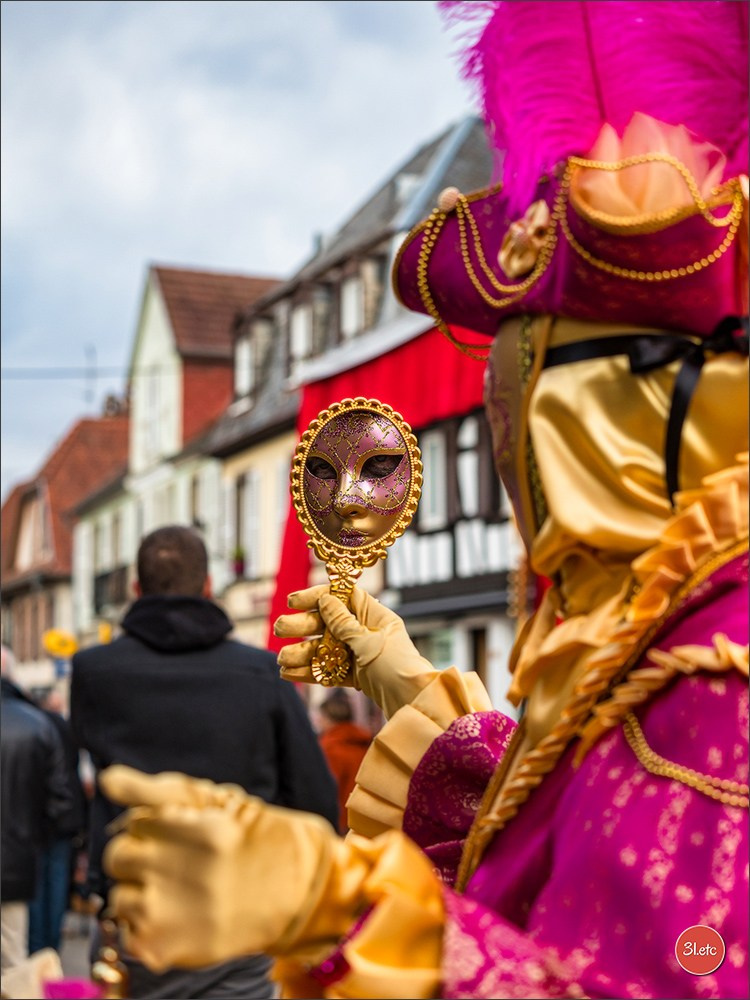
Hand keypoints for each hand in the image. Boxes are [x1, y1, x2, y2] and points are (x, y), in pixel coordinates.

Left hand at [101, 765, 338, 970]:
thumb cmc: (244, 837)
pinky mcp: (161, 947)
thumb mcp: (209, 799)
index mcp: (187, 829)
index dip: (154, 827)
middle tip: (176, 863)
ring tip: (179, 892)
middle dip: (141, 857)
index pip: (132, 822)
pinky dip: (145, 928)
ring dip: (140, 893)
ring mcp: (164, 913)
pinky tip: (176, 918)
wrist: (289, 890)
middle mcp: (173, 871)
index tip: (179, 834)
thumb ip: (152, 789)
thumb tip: (106, 779)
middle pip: (117, 857)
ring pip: (118, 896)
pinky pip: (126, 934)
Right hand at [274, 584, 437, 717]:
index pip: (342, 596)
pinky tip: (289, 674)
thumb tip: (325, 600)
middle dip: (302, 626)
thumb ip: (344, 624)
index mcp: (375, 616)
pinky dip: (310, 672)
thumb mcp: (369, 642)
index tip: (293, 601)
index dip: (316, 596)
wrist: (414, 705)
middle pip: (328, 623)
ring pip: (325, 650)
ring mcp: (359, 655)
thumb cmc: (398, 667)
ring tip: (281, 660)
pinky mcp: (356, 677)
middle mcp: (366, 632)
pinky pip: (329, 671)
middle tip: (280, 629)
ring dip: (302, 653)